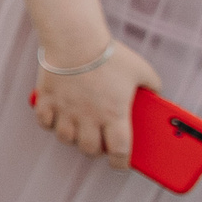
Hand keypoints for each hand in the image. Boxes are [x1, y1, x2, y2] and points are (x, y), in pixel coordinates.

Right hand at [32, 37, 159, 166]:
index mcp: (114, 115)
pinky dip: (49, 123)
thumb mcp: (142, 69)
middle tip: (99, 140)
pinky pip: (44, 122)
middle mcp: (88, 117)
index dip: (121, 163)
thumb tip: (157, 95)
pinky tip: (57, 117)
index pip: (119, 152)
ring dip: (73, 137)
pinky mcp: (46, 99)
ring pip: (65, 138)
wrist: (75, 38)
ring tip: (78, 128)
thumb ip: (153, 86)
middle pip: (89, 149)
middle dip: (96, 149)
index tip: (121, 163)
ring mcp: (65, 109)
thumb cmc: (109, 54)